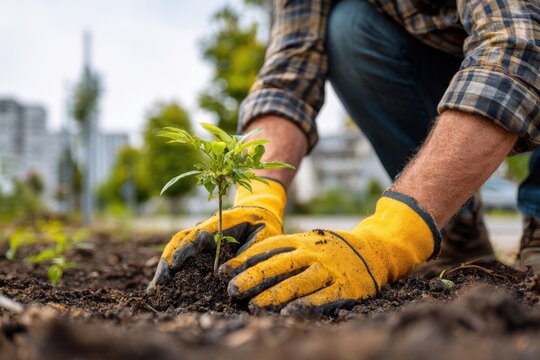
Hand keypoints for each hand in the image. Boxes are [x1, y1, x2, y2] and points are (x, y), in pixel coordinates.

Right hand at [147, 179, 285, 292]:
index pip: (195, 236)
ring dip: (164, 270)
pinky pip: (183, 260)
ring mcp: (200, 240)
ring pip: (176, 251)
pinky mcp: (201, 249)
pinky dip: (172, 273)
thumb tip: (226, 276)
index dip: (183, 250)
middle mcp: (204, 232)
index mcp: (218, 226)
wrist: (260, 213)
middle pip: (178, 243)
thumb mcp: (263, 236)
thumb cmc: (262, 225)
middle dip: (166, 264)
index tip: (173, 265)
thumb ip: (249, 253)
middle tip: (157, 287)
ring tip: (154, 292)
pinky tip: (165, 289)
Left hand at [219, 192, 440, 315]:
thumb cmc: (331, 249)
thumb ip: (283, 251)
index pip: (269, 248)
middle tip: (232, 290)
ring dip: (274, 295)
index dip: (245, 260)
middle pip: (279, 265)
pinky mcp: (345, 287)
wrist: (373, 250)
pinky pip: (323, 298)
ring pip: (298, 283)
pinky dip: (305, 306)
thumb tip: (246, 265)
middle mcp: (313, 253)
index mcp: (302, 240)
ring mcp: (329, 270)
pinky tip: (288, 314)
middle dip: (254, 278)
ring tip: (253, 306)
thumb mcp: (307, 241)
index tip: (223, 272)